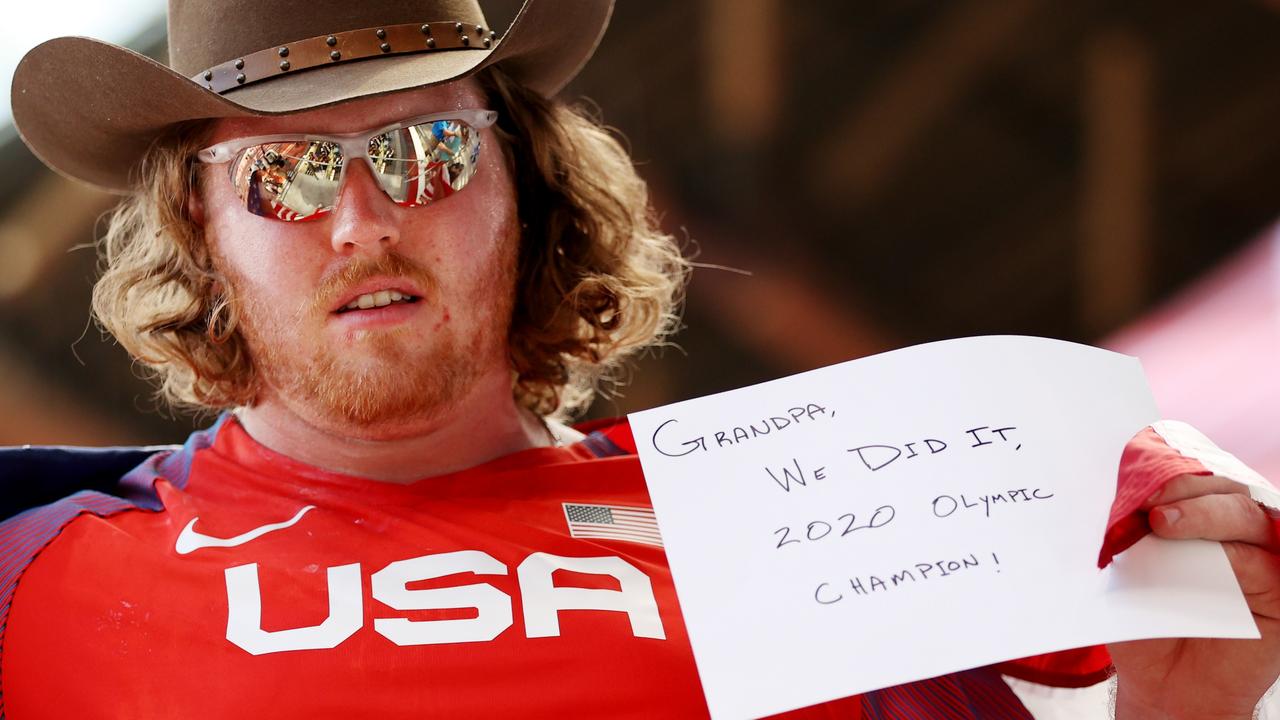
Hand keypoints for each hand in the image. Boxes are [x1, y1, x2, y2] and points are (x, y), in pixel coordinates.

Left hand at [1109, 473, 1279, 719]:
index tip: (1130, 462)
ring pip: (1245, 514)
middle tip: (1146, 498)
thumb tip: (1111, 488)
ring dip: (1206, 513)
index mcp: (1199, 504)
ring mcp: (1265, 553)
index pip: (1189, 464)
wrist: (1164, 683)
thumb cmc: (1142, 615)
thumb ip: (1129, 525)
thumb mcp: (1129, 563)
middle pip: (1220, 482)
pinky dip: (1241, 556)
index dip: (1164, 458)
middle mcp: (1236, 521)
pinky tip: (1218, 556)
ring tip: (1163, 521)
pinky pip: (1267, 564)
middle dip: (1181, 484)